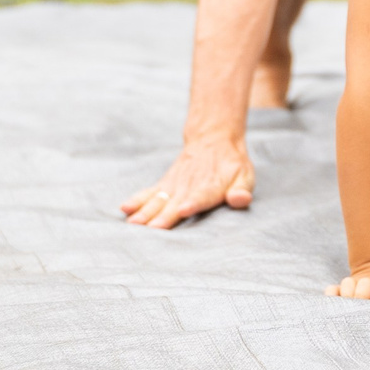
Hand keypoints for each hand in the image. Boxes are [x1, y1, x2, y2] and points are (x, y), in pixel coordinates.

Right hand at [122, 136, 254, 227]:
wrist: (214, 140)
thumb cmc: (232, 165)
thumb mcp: (245, 176)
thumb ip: (242, 190)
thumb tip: (240, 199)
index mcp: (210, 187)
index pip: (201, 196)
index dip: (192, 203)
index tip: (182, 210)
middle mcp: (189, 186)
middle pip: (174, 203)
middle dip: (162, 216)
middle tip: (150, 230)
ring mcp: (174, 185)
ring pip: (158, 199)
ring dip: (145, 212)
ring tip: (133, 224)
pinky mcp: (165, 184)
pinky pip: (149, 193)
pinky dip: (137, 200)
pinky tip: (124, 208)